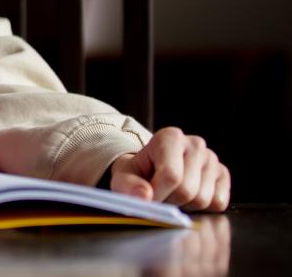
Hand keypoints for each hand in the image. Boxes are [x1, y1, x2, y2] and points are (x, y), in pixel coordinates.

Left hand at [109, 126, 229, 211]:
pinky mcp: (223, 174)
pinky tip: (187, 197)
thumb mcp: (124, 176)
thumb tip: (145, 198)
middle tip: (159, 197)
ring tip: (171, 194)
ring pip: (203, 200)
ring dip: (185, 206)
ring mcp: (212, 159)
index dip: (158, 196)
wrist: (150, 169)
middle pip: (187, 190)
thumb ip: (128, 186)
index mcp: (170, 138)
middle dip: (169, 202)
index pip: (170, 176)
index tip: (147, 201)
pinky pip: (218, 203)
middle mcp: (195, 144)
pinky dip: (202, 208)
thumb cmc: (137, 172)